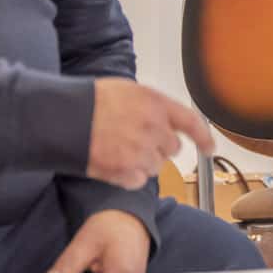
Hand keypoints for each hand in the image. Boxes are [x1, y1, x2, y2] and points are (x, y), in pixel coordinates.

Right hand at [88, 78, 212, 189]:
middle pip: (172, 149)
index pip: (192, 122)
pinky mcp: (126, 170)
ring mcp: (141, 150)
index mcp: (156, 104)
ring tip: (117, 149)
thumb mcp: (127, 91)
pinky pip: (138, 181)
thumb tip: (162, 119)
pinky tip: (112, 162)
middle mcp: (154, 127)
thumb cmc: (90, 101)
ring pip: (155, 167)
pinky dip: (127, 177)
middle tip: (134, 141)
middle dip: (158, 148)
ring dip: (141, 162)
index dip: (204, 137)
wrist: (62, 118)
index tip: (209, 148)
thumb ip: (151, 106)